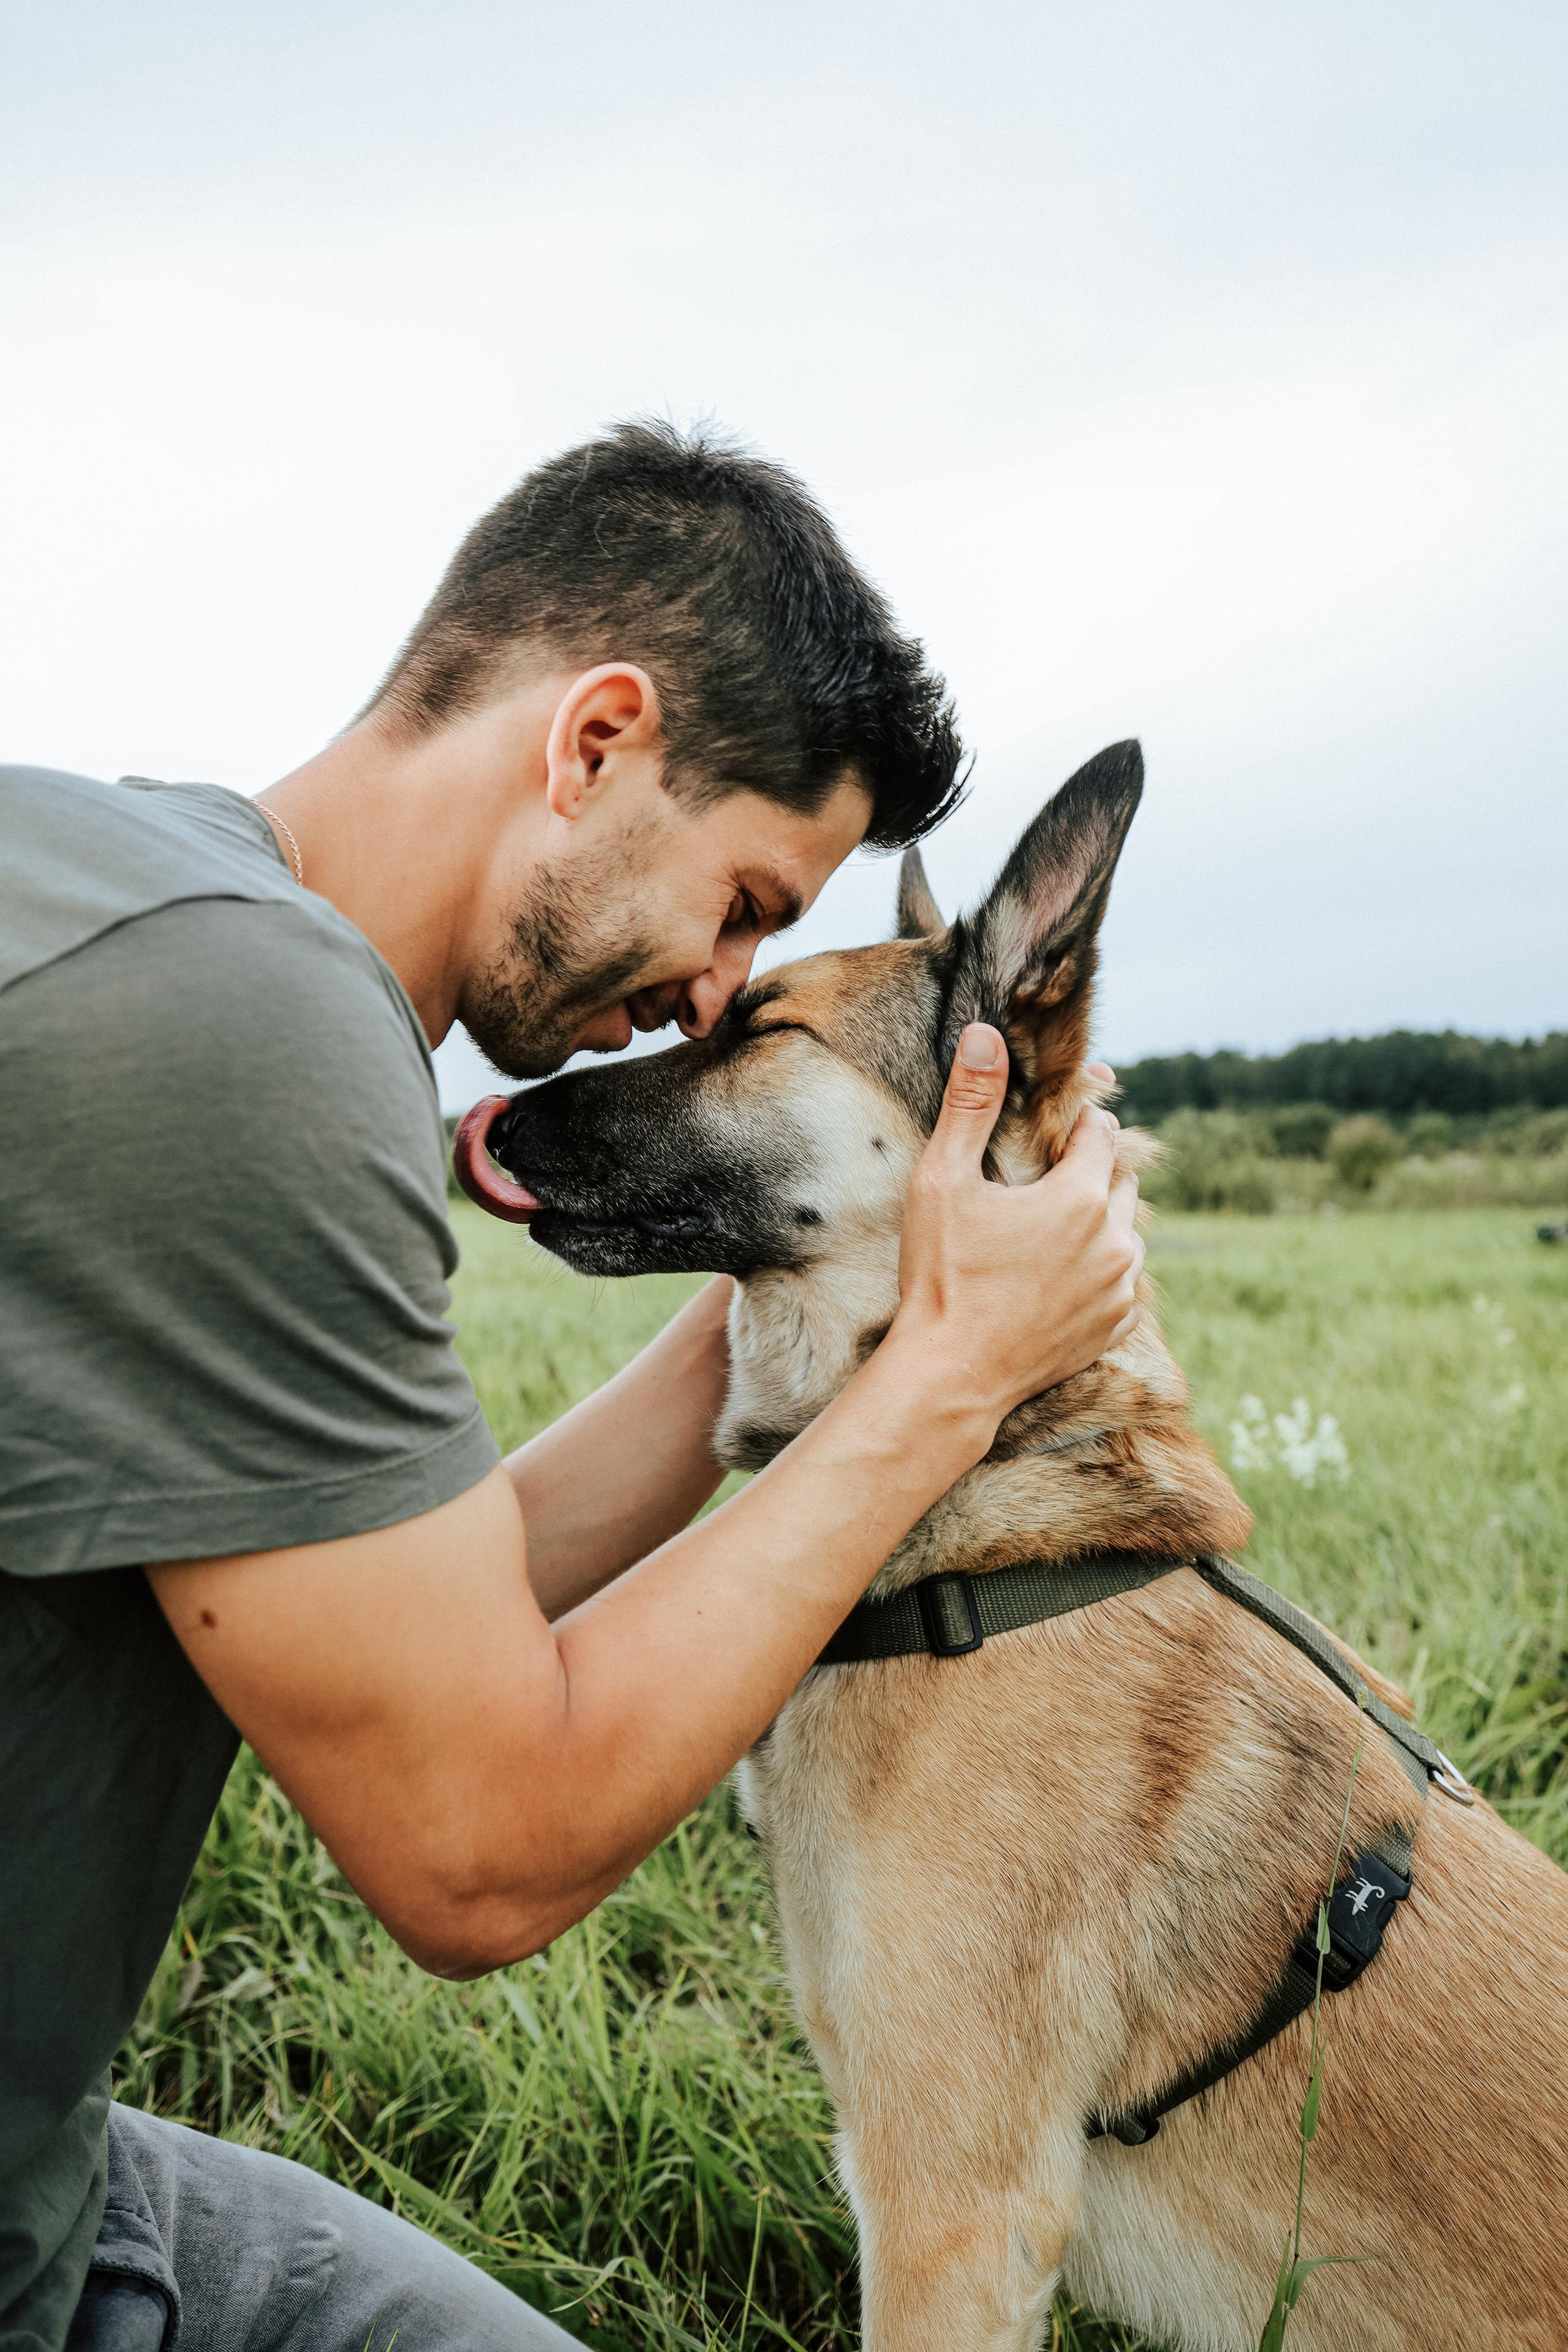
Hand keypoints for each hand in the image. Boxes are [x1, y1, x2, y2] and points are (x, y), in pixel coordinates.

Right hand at [889, 1024, 1142, 1429]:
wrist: (952, 1375)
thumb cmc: (943, 1276)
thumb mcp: (944, 1181)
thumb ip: (972, 1105)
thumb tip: (986, 1036)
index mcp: (1080, 1197)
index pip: (1100, 1134)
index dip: (1076, 1123)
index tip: (1054, 1125)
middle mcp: (1114, 1242)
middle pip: (1118, 1181)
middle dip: (1088, 1171)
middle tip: (1043, 1179)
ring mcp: (1119, 1290)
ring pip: (1124, 1233)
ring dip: (1097, 1222)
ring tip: (1048, 1228)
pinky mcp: (1115, 1328)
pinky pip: (1122, 1282)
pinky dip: (1099, 1270)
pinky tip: (1057, 1274)